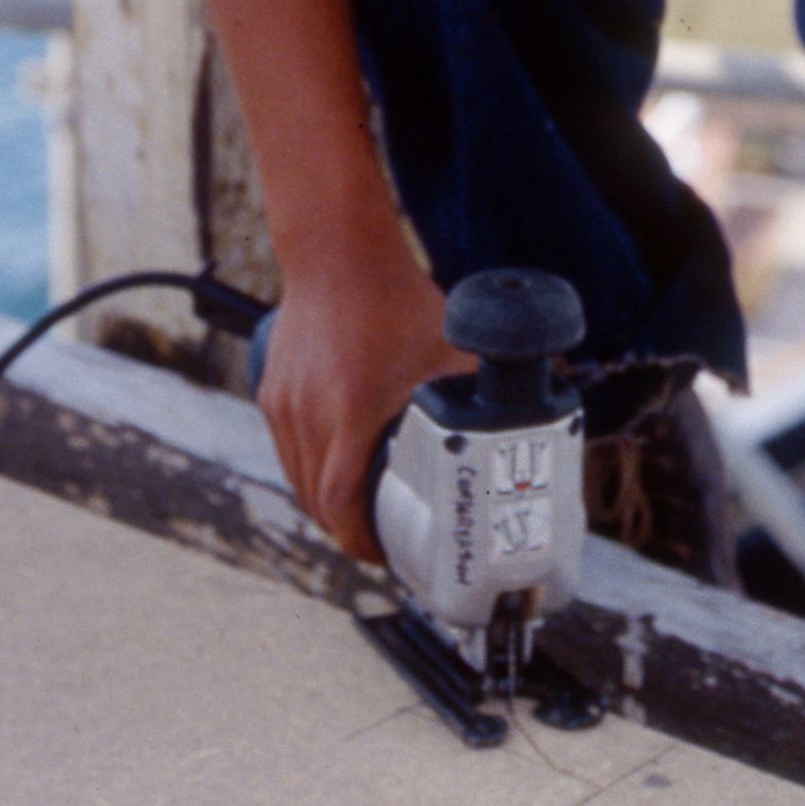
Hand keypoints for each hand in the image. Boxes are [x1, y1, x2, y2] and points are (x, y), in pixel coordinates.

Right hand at [256, 239, 468, 564]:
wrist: (338, 251)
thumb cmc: (395, 298)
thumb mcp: (450, 346)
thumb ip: (484, 387)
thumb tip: (531, 419)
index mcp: (350, 412)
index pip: (340, 506)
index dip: (362, 543)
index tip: (388, 553)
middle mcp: (308, 415)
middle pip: (316, 504)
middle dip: (347, 532)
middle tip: (385, 539)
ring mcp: (284, 404)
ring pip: (297, 479)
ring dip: (325, 505)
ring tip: (360, 513)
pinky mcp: (273, 390)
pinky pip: (287, 450)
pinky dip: (308, 471)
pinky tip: (333, 470)